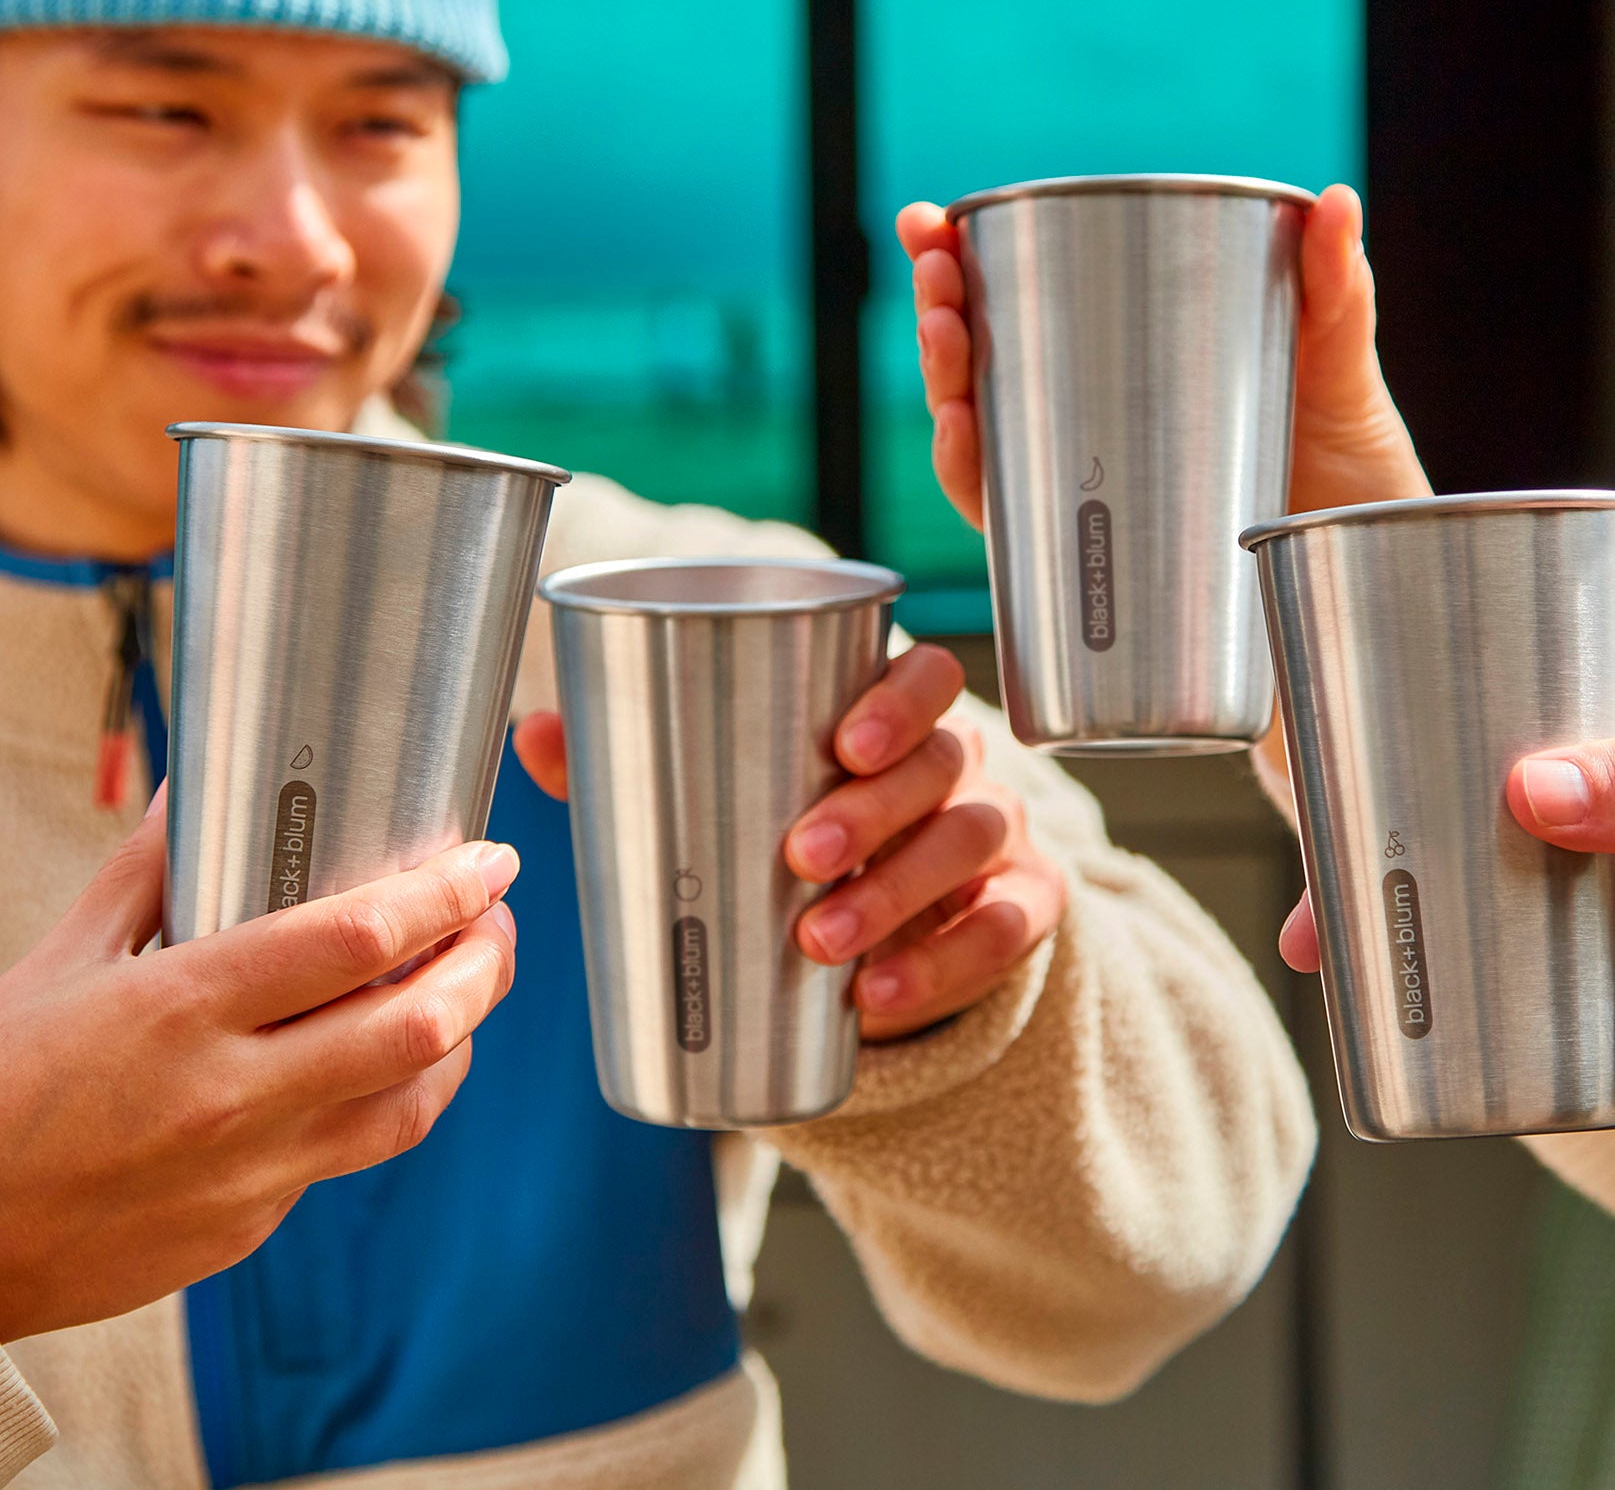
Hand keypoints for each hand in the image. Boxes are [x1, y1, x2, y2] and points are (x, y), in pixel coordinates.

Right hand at [0, 789, 517, 1343]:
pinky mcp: (250, 1227)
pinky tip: (382, 1060)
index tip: (488, 861)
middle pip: (422, 1022)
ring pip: (414, 1101)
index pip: (361, 937)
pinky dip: (389, 1097)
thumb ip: (146, 872)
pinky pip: (351, 1153)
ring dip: (463, 1035)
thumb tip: (194, 794)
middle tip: (496, 920)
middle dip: (487, 960)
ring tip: (467, 986)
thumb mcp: (60, 961)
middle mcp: (232, 1094)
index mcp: (183, 1008)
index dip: (448, 891)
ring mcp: (250, 1172)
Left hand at [514, 644, 1068, 1041]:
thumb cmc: (793, 837)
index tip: (842, 742)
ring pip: (971, 840)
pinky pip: (1006, 930)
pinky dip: (948, 963)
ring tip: (822, 944)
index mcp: (894, 719)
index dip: (898, 699)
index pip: (926, 675)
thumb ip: (634, 765)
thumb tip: (536, 731)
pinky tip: (879, 997)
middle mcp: (957, 766)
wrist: (887, 933)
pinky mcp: (1018, 911)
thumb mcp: (722, 801)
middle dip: (874, 807)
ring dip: (898, 891)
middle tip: (799, 857)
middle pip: (943, 760)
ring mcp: (995, 838)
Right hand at [897, 185, 1431, 784]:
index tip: (929, 222)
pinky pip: (1008, 523)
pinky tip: (964, 432)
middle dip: (939, 312)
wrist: (1380, 585)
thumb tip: (1334, 198)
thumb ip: (1334, 289)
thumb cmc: (1353, 484)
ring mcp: (1088, 498)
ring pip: (979, 438)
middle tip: (935, 270)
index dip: (963, 264)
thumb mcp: (1340, 372)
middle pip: (982, 368)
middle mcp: (1092, 435)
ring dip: (942, 382)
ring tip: (943, 332)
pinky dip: (973, 475)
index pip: (1026, 309)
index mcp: (1131, 374)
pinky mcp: (1095, 564)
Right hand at [1277, 655, 1614, 1046]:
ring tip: (1378, 975)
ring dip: (1456, 942)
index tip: (1342, 788)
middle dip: (1402, 866)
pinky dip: (1545, 1005)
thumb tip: (1532, 786)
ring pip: (1517, 907)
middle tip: (1324, 911)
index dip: (1414, 747)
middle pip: (1483, 822)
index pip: (1500, 713)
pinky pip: (1579, 983)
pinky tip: (1518, 1016)